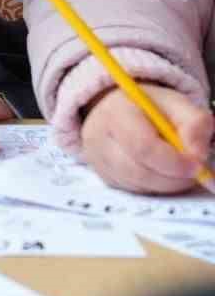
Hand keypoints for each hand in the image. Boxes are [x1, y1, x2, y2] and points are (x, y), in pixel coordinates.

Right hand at [80, 84, 213, 193]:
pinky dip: (155, 186)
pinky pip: (135, 190)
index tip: (197, 165)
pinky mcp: (104, 176)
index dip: (174, 162)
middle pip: (139, 171)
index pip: (142, 147)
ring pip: (139, 185)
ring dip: (167, 183)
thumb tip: (197, 154)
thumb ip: (195, 123)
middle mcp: (98, 137)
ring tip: (179, 167)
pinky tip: (161, 170)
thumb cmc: (150, 108)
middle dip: (174, 177)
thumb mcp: (178, 105)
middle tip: (194, 171)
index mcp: (116, 112)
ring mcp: (97, 159)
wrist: (121, 110)